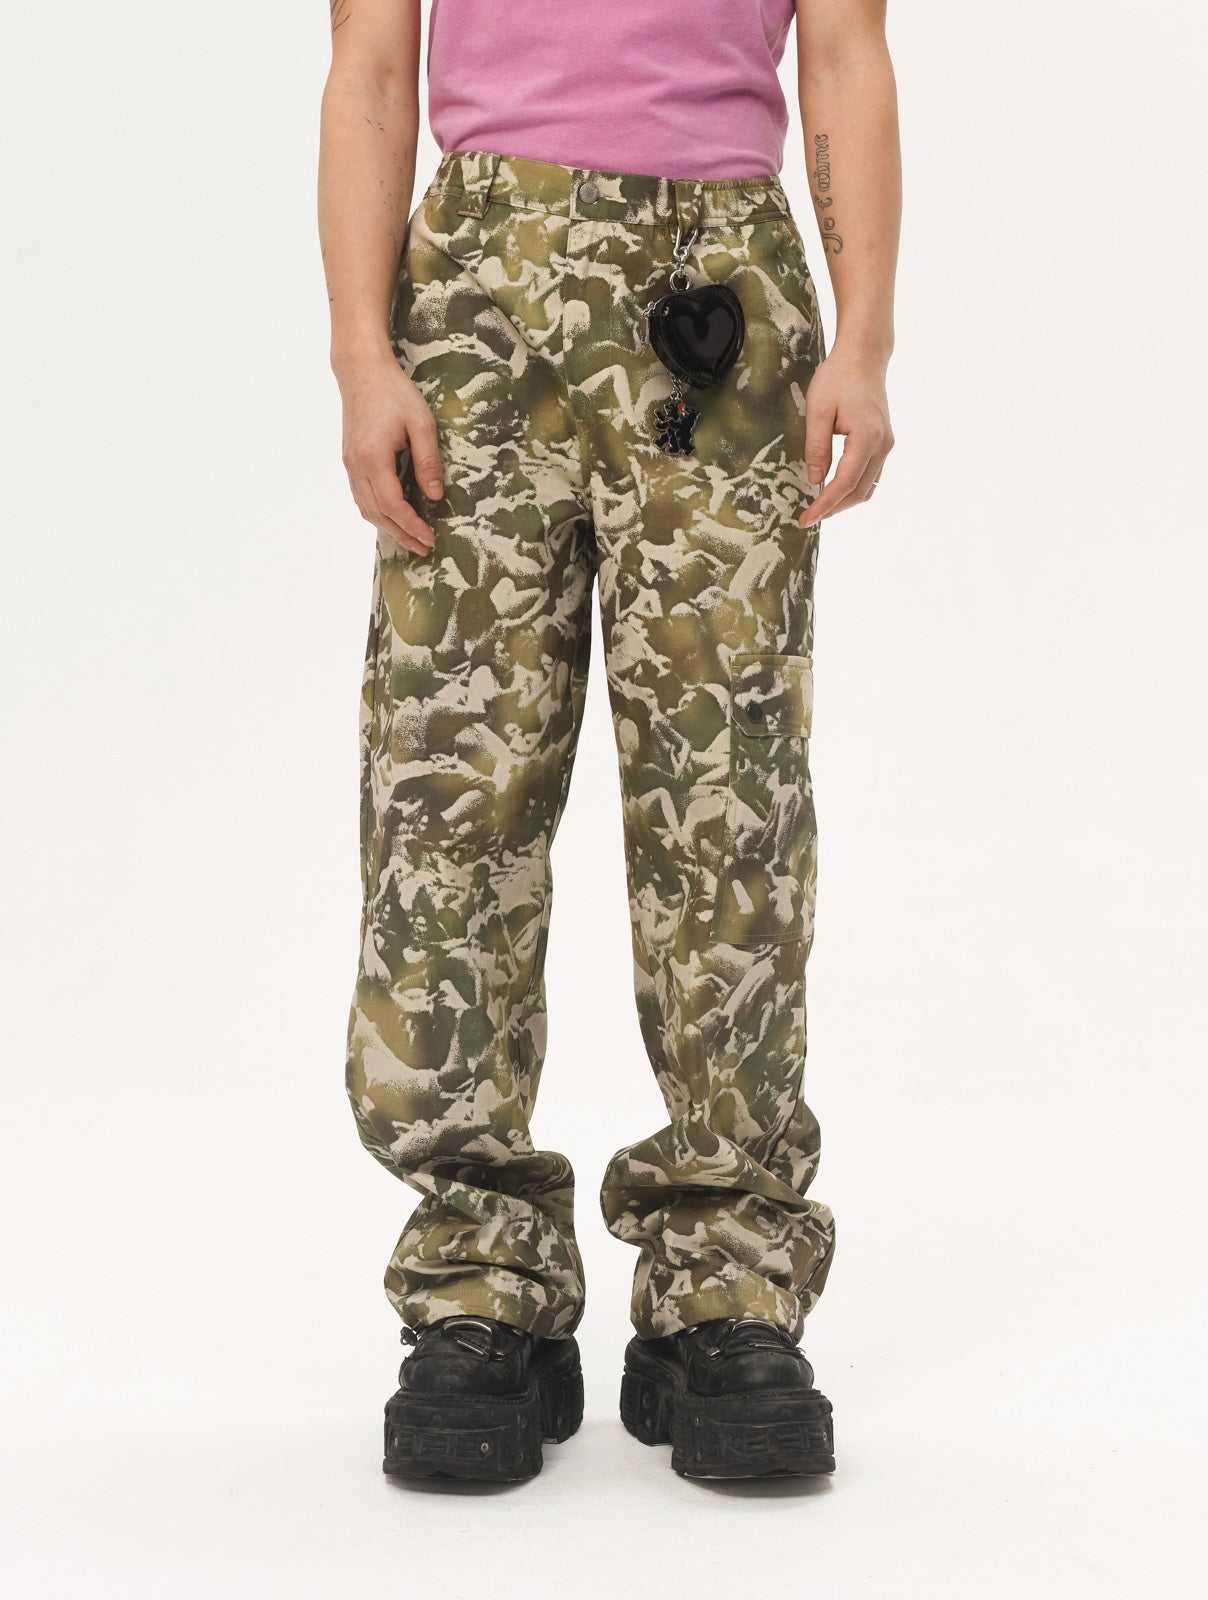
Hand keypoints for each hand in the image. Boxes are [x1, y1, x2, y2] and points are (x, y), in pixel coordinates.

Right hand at [338, 348, 443, 556]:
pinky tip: (392, 518)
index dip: (411, 526)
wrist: (362, 372)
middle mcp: (356, 466)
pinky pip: (361, 497)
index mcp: (373, 458)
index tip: (429, 538)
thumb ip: (428, 461)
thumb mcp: (421, 423)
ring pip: (366, 508)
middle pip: (377, 514)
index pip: (392, 505)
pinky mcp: (350, 460)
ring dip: (388, 527)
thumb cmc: (394, 393)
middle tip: (423, 548)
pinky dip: (376, 513)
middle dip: (401, 534)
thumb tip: (434, 496)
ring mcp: (349, 464)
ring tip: (410, 538)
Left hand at [797, 348, 894, 525]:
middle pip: (859, 491)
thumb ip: (816, 447)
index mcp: (867, 437)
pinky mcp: (884, 443)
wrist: (863, 357)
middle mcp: (882, 445)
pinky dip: (854, 488)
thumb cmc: (838, 378)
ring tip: (821, 508)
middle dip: (834, 508)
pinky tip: (836, 491)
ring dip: (845, 501)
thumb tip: (815, 480)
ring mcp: (886, 445)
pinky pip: (871, 476)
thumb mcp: (818, 410)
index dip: (825, 505)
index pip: (845, 483)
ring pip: (868, 487)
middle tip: (809, 517)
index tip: (807, 519)